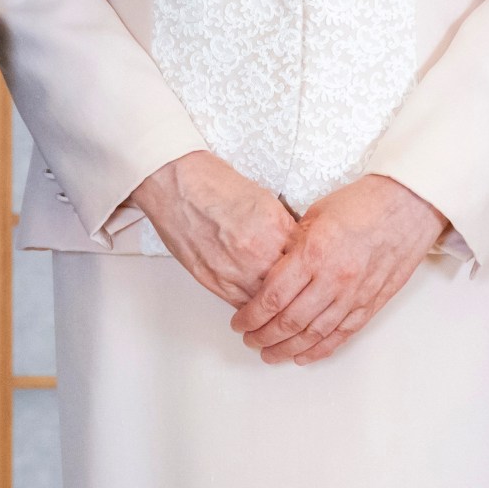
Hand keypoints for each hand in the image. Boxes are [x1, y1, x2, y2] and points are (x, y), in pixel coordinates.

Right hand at [128, 150, 298, 307]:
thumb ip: (281, 225)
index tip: (312, 271)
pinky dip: (252, 306)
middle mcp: (258, 253)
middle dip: (297, 289)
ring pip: (268, 302)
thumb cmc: (211, 183)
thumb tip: (294, 244)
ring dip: (275, 305)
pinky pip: (242, 305)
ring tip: (281, 305)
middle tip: (301, 292)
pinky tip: (257, 304)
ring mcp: (236, 270)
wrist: (175, 182)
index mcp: (275, 228)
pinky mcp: (214, 280)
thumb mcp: (262, 198)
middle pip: (292, 285)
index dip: (311, 267)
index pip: (307, 260)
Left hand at [231, 174, 447, 365]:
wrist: (408, 206)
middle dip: (263, 336)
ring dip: (288, 349)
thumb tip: (271, 267)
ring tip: (269, 354)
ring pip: (314, 334)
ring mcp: (354, 295)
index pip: (272, 297)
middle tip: (249, 340)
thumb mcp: (314, 215)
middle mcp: (333, 279)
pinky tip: (303, 356)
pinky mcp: (371, 304)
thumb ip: (291, 245)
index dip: (250, 316)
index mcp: (313, 253)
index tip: (238, 322)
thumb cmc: (362, 204)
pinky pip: (342, 335)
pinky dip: (320, 349)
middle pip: (289, 322)